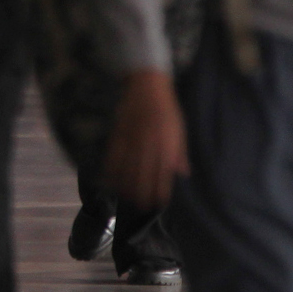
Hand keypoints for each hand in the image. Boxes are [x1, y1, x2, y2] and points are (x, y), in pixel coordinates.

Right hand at [105, 70, 187, 213]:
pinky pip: (114, 153)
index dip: (160, 190)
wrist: (148, 86)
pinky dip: (111, 167)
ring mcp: (133, 138)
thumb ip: (180, 152)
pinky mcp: (120, 132)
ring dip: (126, 184)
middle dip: (142, 192)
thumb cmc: (167, 109)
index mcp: (167, 145)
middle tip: (139, 206)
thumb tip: (183, 173)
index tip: (157, 203)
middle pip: (144, 174)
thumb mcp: (179, 130)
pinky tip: (110, 178)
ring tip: (125, 198)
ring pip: (128, 166)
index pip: (163, 173)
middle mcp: (150, 144)